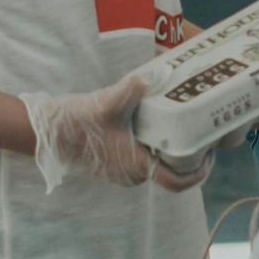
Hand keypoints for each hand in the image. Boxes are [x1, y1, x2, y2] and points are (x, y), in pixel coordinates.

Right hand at [20, 72, 211, 193]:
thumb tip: (151, 77)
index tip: (210, 153)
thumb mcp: (106, 103)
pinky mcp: (117, 164)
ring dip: (173, 150)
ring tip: (187, 126)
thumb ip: (130, 90)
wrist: (49, 132)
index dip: (199, 172)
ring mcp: (125, 172)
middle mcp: (133, 175)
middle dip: (191, 155)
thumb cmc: (77, 122)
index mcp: (137, 166)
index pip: (177, 181)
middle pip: (173, 172)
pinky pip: (146, 160)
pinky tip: (162, 126)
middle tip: (204, 132)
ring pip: (159, 165)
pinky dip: (157, 147)